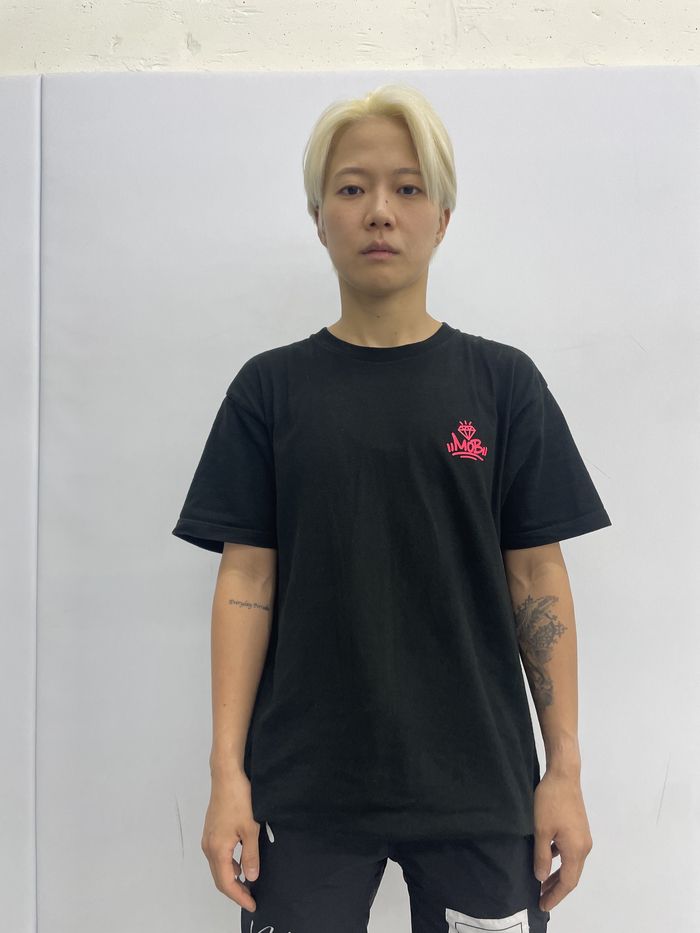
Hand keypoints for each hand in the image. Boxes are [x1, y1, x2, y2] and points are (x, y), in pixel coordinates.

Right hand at [201, 770, 260, 912]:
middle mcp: (208, 846)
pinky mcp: (211, 831)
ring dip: (231, 878)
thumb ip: (250, 855)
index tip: (252, 904)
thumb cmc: (239, 798)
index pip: (227, 882)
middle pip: (219, 878)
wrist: (226, 776)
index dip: (239, 896)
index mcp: (217, 849)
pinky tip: (240, 863)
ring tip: (247, 884)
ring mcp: (208, 838)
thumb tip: (251, 877)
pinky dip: (227, 865)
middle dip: (234, 891)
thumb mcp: (251, 829)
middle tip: (250, 899)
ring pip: (218, 867)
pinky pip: (217, 856)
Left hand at [533, 769, 592, 911]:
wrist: (563, 775)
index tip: (543, 905)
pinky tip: (548, 858)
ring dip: (558, 874)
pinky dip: (560, 860)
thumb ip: (542, 856)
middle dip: (557, 888)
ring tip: (542, 882)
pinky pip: (570, 851)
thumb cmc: (550, 802)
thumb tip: (541, 878)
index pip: (568, 882)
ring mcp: (583, 837)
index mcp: (576, 850)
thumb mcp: (541, 830)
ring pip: (571, 863)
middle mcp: (584, 846)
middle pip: (572, 875)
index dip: (555, 896)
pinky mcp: (579, 828)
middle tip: (541, 898)